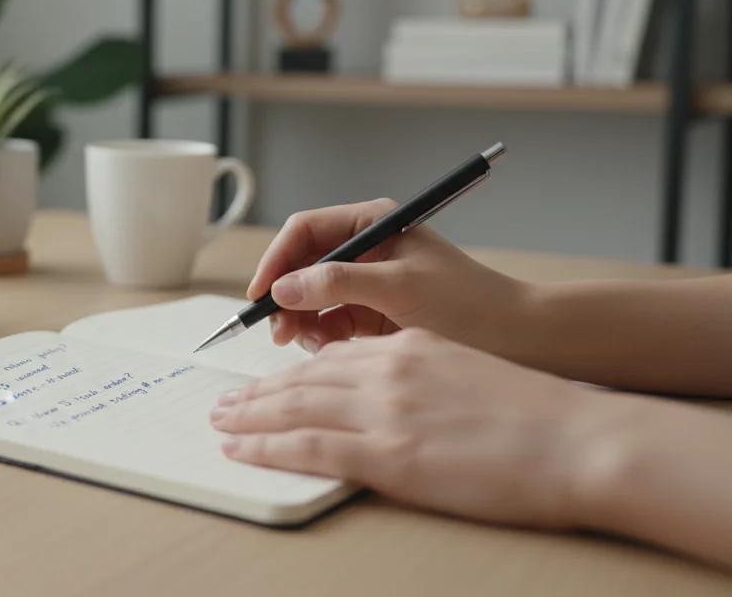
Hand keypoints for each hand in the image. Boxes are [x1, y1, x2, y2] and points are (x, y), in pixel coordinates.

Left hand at [210, 329, 630, 528]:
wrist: (580, 441)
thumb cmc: (540, 416)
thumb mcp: (469, 372)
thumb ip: (420, 375)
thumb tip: (388, 393)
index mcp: (411, 347)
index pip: (336, 355)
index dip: (296, 370)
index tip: (272, 383)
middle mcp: (390, 370)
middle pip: (304, 377)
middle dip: (258, 390)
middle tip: (225, 400)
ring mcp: (385, 410)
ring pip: (294, 405)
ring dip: (248, 414)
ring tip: (220, 420)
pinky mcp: (388, 453)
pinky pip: (307, 445)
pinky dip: (264, 445)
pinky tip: (238, 446)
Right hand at [247, 198, 530, 354]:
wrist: (518, 341)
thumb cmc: (472, 304)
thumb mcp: (401, 287)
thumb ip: (339, 282)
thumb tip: (284, 288)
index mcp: (374, 223)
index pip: (305, 231)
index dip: (276, 261)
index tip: (261, 294)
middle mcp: (366, 248)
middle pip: (301, 265)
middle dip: (286, 296)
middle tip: (278, 329)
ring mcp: (367, 284)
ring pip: (310, 298)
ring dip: (302, 320)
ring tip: (310, 343)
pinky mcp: (372, 315)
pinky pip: (328, 323)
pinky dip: (321, 337)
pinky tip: (331, 350)